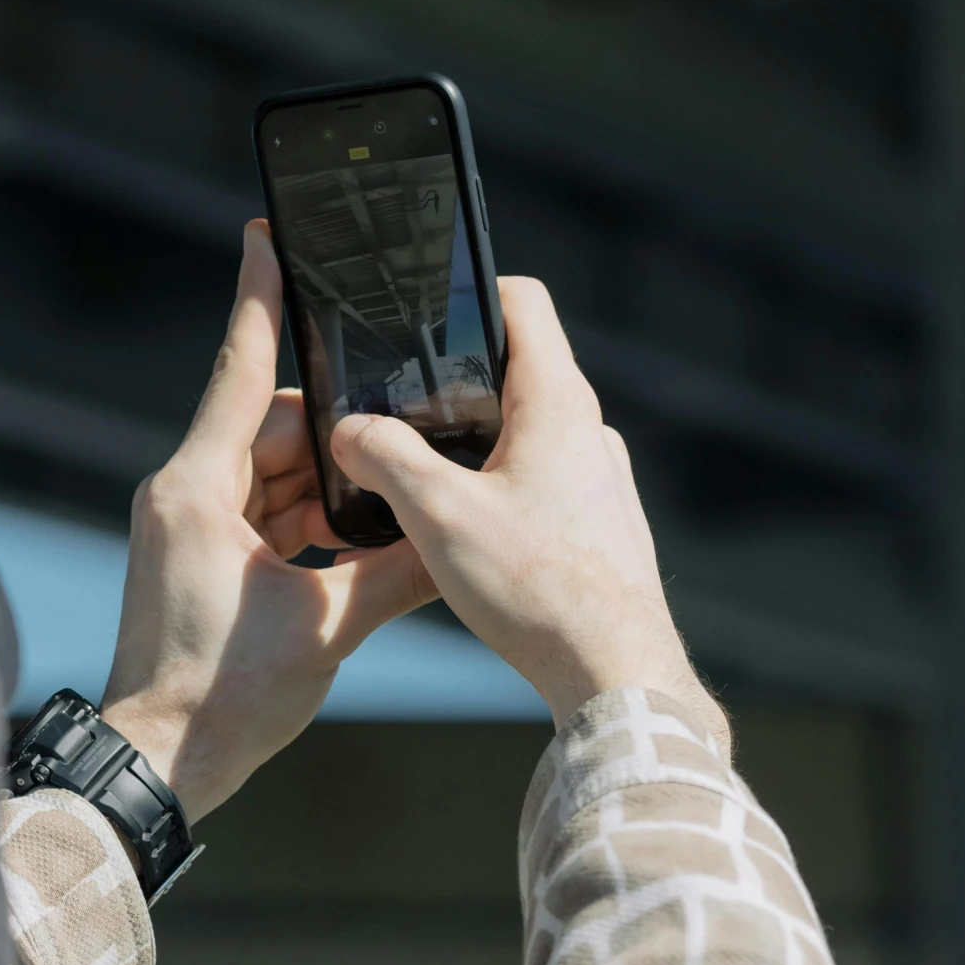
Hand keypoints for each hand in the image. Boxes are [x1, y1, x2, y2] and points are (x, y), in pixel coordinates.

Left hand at [102, 221, 430, 821]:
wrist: (162, 765)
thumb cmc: (226, 696)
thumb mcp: (328, 626)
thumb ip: (395, 570)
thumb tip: (455, 535)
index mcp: (196, 488)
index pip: (236, 369)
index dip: (260, 299)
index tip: (265, 234)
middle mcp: (183, 495)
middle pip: (273, 429)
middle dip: (340, 432)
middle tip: (404, 422)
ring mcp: (187, 529)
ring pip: (273, 476)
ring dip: (331, 485)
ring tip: (396, 489)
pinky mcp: (198, 562)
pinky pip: (263, 516)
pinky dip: (310, 522)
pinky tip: (363, 536)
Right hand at [331, 277, 729, 756]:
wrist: (613, 672)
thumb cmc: (536, 589)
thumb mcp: (436, 515)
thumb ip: (385, 458)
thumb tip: (350, 432)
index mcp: (556, 403)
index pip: (523, 301)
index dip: (471, 291)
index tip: (425, 313)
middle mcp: (590, 431)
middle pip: (520, 370)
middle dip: (458, 382)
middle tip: (400, 410)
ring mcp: (602, 480)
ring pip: (530, 433)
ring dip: (479, 446)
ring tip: (424, 483)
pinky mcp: (602, 527)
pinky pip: (546, 485)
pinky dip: (505, 492)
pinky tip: (468, 538)